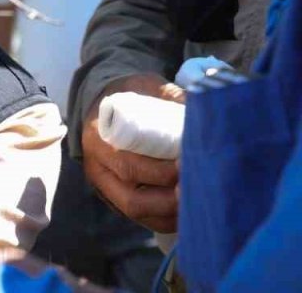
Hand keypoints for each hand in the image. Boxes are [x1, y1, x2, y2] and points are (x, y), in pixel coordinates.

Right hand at [81, 73, 185, 232]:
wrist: (105, 101)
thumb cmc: (130, 94)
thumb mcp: (146, 87)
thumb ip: (171, 98)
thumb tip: (207, 110)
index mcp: (98, 137)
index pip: (129, 165)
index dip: (162, 172)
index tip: (191, 164)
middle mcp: (97, 167)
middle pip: (132, 197)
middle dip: (170, 198)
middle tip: (201, 188)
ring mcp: (104, 186)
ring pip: (136, 212)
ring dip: (170, 213)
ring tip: (200, 203)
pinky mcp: (116, 197)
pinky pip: (141, 217)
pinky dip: (166, 219)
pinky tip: (188, 211)